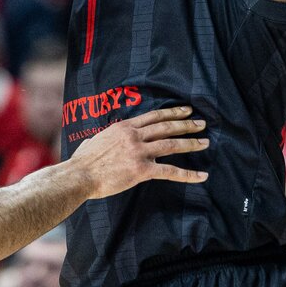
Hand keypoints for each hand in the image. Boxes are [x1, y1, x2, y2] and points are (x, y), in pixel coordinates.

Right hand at [68, 105, 208, 197]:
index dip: (172, 112)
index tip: (186, 111)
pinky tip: (201, 176)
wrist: (80, 174)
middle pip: (167, 126)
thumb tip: (100, 140)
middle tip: (202, 123)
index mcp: (124, 126)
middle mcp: (134, 135)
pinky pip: (170, 171)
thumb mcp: (96, 139)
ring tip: (205, 142)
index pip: (154, 116)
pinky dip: (188, 174)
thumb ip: (106, 137)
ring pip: (171, 144)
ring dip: (191, 143)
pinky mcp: (142, 170)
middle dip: (186, 124)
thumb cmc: (83, 160)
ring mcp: (139, 151)